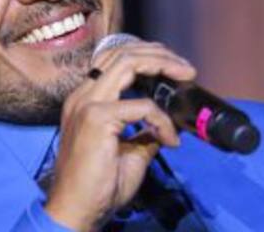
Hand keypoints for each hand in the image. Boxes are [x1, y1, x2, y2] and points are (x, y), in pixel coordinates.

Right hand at [43, 42, 195, 230]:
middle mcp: (82, 96)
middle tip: (186, 68)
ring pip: (127, 62)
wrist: (76, 211)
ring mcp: (87, 104)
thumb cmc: (97, 188)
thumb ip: (144, 134)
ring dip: (162, 64)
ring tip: (185, 75)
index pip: (114, 60)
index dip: (147, 57)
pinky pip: (142, 106)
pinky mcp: (96, 118)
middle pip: (122, 52)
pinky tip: (169, 139)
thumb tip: (166, 125)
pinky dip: (162, 119)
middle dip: (159, 54)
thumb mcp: (129, 154)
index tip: (174, 69)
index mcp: (86, 100)